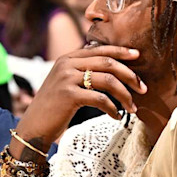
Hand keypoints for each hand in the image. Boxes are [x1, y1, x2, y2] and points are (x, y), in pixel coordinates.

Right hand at [17, 46, 146, 142]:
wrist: (33, 127)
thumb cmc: (54, 108)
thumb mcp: (67, 84)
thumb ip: (83, 72)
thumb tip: (110, 68)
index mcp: (68, 58)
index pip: (100, 49)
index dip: (121, 51)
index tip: (138, 55)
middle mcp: (66, 64)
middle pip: (108, 62)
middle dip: (130, 75)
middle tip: (143, 88)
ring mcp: (66, 78)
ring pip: (107, 80)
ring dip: (125, 95)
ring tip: (132, 108)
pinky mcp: (69, 95)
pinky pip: (100, 98)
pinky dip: (113, 109)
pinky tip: (116, 117)